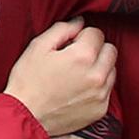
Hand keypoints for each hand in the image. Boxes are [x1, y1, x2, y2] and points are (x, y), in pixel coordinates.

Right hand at [4, 19, 117, 134]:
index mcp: (82, 56)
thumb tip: (79, 23)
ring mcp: (100, 94)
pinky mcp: (100, 110)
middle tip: (76, 55)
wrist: (26, 115)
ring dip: (99, 67)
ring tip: (78, 73)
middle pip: (110, 50)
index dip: (82, 35)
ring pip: (112, 70)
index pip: (96, 33)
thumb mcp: (38, 46)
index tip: (71, 42)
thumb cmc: (28, 81)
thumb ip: (62, 29)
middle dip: (95, 48)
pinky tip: (79, 88)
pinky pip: (108, 90)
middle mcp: (97, 75)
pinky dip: (97, 86)